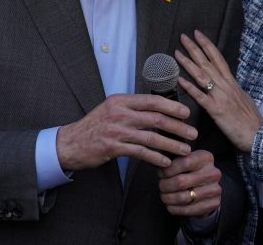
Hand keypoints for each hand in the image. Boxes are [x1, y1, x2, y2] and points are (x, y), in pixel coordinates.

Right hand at [57, 93, 196, 170]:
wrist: (70, 143)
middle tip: (192, 133)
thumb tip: (159, 109)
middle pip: (156, 118)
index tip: (186, 113)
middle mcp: (119, 113)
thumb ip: (132, 107)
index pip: (152, 100)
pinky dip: (156, 157)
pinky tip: (166, 162)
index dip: (172, 106)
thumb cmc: (94, 125)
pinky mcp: (113, 148)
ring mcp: (116, 130)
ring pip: (151, 137)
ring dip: (171, 144)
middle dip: (178, 126)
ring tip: (185, 149)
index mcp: (121, 100)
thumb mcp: (111, 108)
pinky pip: (140, 152)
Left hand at [159, 149, 221, 217]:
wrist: (208, 188)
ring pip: (183, 197)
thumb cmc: (191, 171)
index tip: (161, 174)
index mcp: (205, 158)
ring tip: (164, 196)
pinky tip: (170, 205)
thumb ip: (173, 160)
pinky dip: (174, 208)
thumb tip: (159, 164)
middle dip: (165, 185)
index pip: (183, 163)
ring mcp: (215, 190)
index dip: (168, 170)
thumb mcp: (185, 160)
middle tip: (161, 186)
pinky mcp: (213, 204)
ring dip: (168, 198)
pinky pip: (187, 210)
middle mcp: (213, 173)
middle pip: (181, 181)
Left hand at [175, 30, 262, 151]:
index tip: (198, 34)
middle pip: (208, 63)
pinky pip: (200, 96)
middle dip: (195, 48)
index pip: (218, 59)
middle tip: (183, 36)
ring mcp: (220, 97)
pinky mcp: (216, 110)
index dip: (208, 45)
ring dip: (189, 63)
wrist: (260, 134)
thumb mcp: (243, 99)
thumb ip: (232, 90)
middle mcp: (226, 86)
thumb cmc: (252, 120)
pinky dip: (189, 87)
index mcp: (232, 83)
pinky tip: (179, 79)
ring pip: (202, 75)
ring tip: (177, 52)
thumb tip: (225, 85)